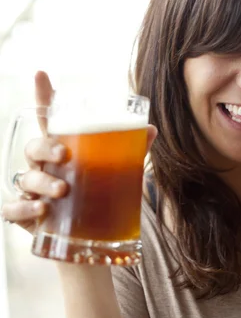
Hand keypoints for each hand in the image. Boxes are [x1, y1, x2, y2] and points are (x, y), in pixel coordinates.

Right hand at [1, 71, 156, 233]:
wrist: (88, 243)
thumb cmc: (98, 200)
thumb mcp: (116, 175)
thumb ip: (130, 152)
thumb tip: (151, 129)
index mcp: (63, 151)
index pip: (49, 121)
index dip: (43, 97)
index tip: (41, 74)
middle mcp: (43, 167)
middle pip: (34, 147)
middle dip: (45, 147)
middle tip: (64, 155)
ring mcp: (31, 191)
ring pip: (25, 177)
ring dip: (41, 181)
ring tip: (61, 191)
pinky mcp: (24, 216)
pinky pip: (11, 208)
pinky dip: (22, 208)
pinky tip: (39, 211)